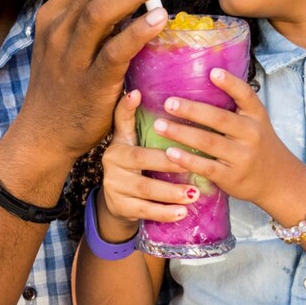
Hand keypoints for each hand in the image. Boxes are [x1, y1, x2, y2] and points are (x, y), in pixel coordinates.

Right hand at [17, 0, 178, 160]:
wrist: (45, 135)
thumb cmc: (66, 87)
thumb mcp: (70, 45)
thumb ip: (96, 20)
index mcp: (53, 15)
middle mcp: (58, 30)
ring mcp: (70, 57)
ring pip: (100, 11)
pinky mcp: (89, 84)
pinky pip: (114, 51)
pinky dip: (137, 31)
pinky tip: (159, 19)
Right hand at [97, 90, 199, 239]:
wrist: (117, 202)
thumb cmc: (132, 166)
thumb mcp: (130, 142)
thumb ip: (132, 119)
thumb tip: (137, 90)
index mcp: (118, 144)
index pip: (122, 124)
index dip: (127, 110)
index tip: (139, 96)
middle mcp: (112, 164)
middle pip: (141, 160)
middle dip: (168, 164)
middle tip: (193, 164)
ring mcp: (115, 187)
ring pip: (145, 190)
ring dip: (171, 193)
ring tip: (193, 194)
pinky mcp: (121, 207)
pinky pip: (145, 211)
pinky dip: (165, 213)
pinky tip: (182, 213)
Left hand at [154, 68, 305, 211]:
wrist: (278, 180)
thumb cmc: (258, 145)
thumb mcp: (255, 122)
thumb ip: (236, 106)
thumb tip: (203, 78)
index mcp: (256, 116)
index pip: (246, 95)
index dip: (230, 83)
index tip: (212, 72)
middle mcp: (251, 134)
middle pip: (219, 118)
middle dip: (191, 110)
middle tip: (168, 103)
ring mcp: (242, 157)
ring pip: (208, 142)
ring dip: (181, 133)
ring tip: (159, 126)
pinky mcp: (232, 177)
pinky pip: (206, 167)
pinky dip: (187, 160)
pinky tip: (170, 153)